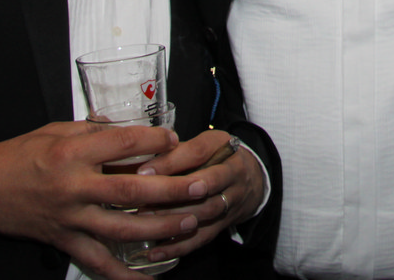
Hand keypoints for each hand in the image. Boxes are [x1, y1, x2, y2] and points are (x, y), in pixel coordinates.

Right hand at [0, 121, 216, 279]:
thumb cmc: (19, 155)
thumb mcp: (57, 130)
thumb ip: (96, 131)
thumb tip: (132, 129)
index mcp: (73, 152)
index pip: (124, 144)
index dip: (155, 140)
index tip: (176, 140)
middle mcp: (74, 186)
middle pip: (132, 190)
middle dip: (171, 190)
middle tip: (202, 186)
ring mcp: (69, 217)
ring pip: (122, 228)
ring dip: (159, 227)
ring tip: (189, 222)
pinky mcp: (63, 240)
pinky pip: (96, 262)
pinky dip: (122, 274)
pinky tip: (146, 279)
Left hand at [134, 129, 266, 261]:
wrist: (253, 176)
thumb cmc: (217, 156)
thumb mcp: (202, 143)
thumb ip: (176, 151)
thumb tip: (140, 161)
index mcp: (224, 146)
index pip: (198, 152)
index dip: (170, 162)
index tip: (142, 172)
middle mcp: (234, 172)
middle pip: (208, 184)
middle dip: (176, 195)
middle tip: (144, 203)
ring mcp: (233, 198)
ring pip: (206, 212)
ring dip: (176, 219)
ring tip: (147, 223)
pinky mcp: (227, 222)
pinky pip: (205, 236)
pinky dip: (180, 245)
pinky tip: (157, 250)